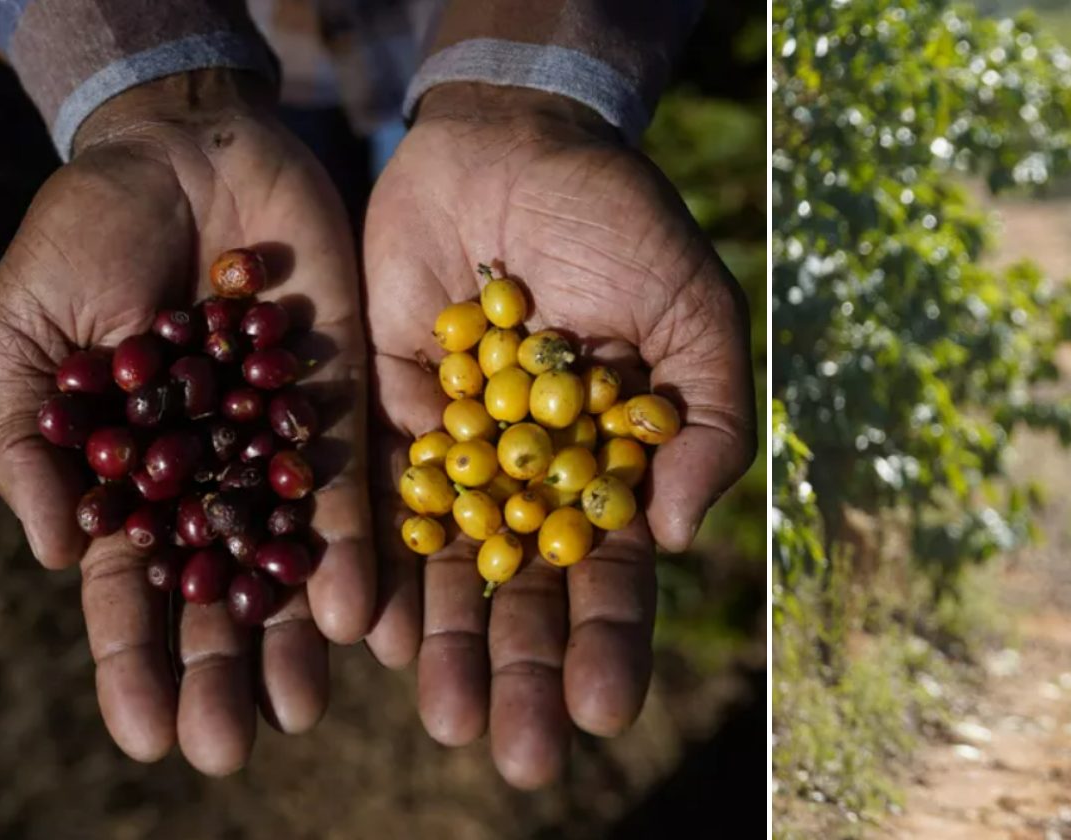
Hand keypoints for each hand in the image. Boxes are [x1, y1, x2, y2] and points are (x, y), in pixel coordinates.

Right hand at [0, 70, 375, 772]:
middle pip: (221, 592)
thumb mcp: (23, 339)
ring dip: (297, 632)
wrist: (185, 152)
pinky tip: (361, 612)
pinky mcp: (348, 401)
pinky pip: (354, 485)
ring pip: (292, 556)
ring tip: (304, 706)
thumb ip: (33, 444)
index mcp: (134, 476)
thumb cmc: (84, 239)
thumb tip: (66, 556)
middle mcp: (216, 477)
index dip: (137, 661)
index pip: (134, 588)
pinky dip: (355, 546)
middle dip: (225, 669)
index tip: (148, 735)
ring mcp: (285, 444)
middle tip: (235, 746)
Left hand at [362, 84, 754, 785]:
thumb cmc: (625, 227)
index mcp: (610, 469)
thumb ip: (704, 424)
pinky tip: (366, 631)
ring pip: (446, 566)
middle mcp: (529, 479)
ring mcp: (455, 452)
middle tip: (518, 756)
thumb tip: (671, 538)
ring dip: (445, 644)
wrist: (515, 145)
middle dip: (521, 672)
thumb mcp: (695, 315)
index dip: (609, 643)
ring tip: (440, 714)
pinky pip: (372, 504)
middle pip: (524, 593)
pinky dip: (369, 566)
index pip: (610, 574)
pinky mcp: (382, 415)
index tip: (603, 710)